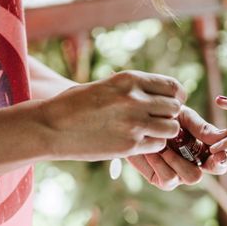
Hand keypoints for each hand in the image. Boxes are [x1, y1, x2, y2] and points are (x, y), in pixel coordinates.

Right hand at [40, 70, 185, 160]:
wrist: (50, 127)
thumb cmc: (75, 105)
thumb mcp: (106, 86)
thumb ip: (133, 89)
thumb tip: (158, 95)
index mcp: (129, 80)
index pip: (173, 86)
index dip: (175, 97)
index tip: (167, 104)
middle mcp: (135, 99)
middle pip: (175, 108)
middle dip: (169, 115)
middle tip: (157, 121)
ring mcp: (134, 123)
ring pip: (171, 128)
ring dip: (164, 132)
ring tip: (149, 133)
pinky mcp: (129, 145)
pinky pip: (158, 145)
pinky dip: (152, 146)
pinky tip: (138, 143)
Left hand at [127, 106, 226, 190]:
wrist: (130, 119)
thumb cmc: (159, 115)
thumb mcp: (183, 117)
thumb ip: (203, 128)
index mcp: (205, 145)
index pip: (225, 151)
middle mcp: (196, 161)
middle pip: (216, 169)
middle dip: (218, 163)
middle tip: (217, 155)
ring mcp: (179, 172)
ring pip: (192, 178)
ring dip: (180, 161)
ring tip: (164, 146)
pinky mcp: (161, 179)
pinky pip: (169, 179)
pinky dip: (161, 164)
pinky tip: (153, 151)